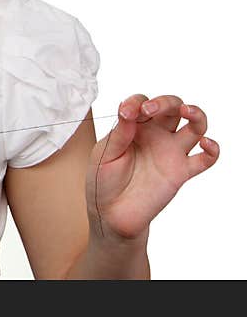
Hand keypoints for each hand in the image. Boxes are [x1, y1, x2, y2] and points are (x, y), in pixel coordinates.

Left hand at [86, 94, 218, 240]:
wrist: (112, 214)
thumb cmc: (103, 181)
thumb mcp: (104, 154)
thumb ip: (120, 134)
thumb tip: (129, 110)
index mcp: (134, 127)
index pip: (142, 103)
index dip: (136, 102)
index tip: (126, 112)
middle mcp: (155, 136)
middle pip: (171, 107)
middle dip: (165, 102)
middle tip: (150, 109)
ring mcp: (170, 152)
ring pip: (194, 126)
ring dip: (196, 114)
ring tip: (187, 111)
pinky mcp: (182, 172)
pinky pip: (206, 159)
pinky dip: (213, 149)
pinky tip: (206, 144)